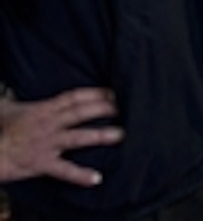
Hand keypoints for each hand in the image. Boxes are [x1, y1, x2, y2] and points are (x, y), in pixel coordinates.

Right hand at [0, 87, 123, 185]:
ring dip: (100, 136)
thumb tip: (19, 95)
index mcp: (43, 109)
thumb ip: (24, 103)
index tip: (112, 92)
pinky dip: (80, 175)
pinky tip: (96, 178)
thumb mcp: (10, 108)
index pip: (73, 97)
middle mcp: (48, 124)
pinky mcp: (42, 163)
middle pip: (80, 113)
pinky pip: (64, 170)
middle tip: (122, 109)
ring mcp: (46, 143)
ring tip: (119, 134)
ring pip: (77, 137)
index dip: (94, 93)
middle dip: (102, 109)